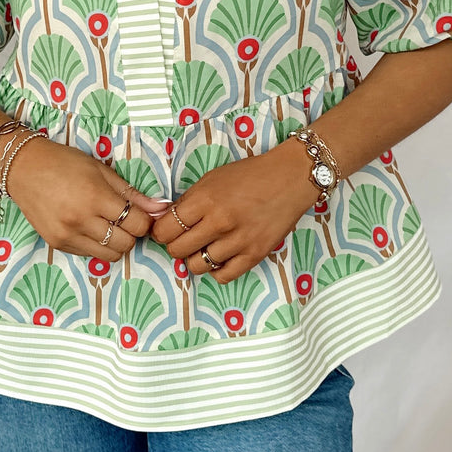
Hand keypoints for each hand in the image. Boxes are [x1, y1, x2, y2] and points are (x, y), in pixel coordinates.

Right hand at [7, 137, 169, 257]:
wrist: (23, 168)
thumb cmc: (64, 163)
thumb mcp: (101, 170)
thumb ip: (131, 193)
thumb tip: (161, 208)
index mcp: (95, 197)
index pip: (137, 224)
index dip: (144, 220)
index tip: (139, 213)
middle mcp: (81, 220)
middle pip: (126, 244)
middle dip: (131, 233)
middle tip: (124, 219)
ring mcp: (67, 235)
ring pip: (109, 255)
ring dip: (116, 243)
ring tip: (108, 225)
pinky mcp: (57, 244)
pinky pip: (89, 255)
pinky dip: (96, 245)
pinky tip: (89, 227)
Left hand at [151, 137, 314, 283]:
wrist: (289, 178)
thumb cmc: (250, 175)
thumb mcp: (212, 179)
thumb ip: (188, 201)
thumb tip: (164, 220)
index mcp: (205, 199)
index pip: (166, 229)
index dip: (161, 231)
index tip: (167, 230)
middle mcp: (219, 222)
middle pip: (177, 250)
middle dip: (176, 246)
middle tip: (184, 239)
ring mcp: (238, 241)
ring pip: (197, 266)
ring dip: (196, 258)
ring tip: (205, 246)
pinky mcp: (254, 254)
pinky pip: (223, 276)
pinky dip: (217, 270)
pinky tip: (220, 257)